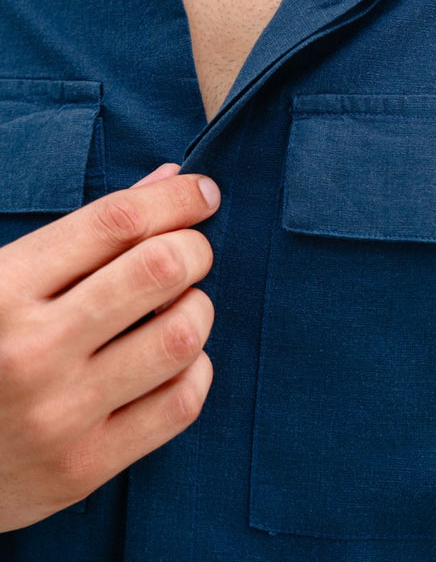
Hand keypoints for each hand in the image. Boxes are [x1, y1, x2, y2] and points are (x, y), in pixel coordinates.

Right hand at [0, 163, 219, 531]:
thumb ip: (85, 231)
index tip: (203, 193)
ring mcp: (59, 413)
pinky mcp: (82, 468)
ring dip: (197, 308)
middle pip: (159, 270)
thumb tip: (170, 178)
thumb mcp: (4, 278)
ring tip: (181, 306)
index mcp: (5, 288)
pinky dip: (194, 369)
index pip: (117, 221)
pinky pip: (179, 404)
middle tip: (192, 252)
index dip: (175, 198)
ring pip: (179, 336)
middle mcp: (32, 349)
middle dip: (194, 248)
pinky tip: (176, 359)